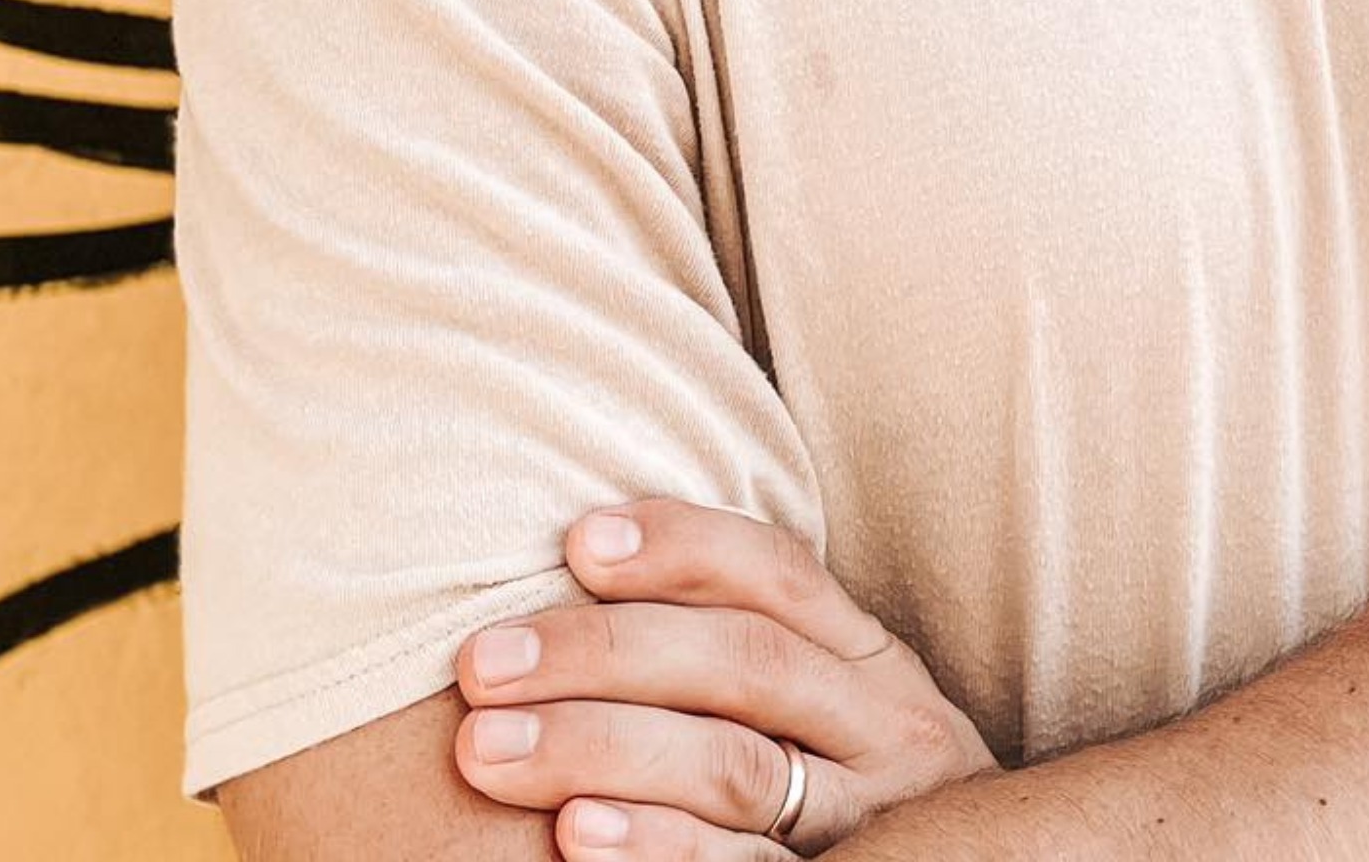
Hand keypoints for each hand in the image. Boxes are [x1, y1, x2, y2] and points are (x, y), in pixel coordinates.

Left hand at [453, 497, 999, 855]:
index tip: (575, 539)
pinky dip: (661, 851)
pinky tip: (575, 836)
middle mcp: (886, 726)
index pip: (777, 575)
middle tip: (482, 664)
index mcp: (873, 658)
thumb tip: (582, 563)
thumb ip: (747, 649)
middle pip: (741, 665)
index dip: (679, 547)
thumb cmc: (853, 788)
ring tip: (491, 749)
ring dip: (602, 749)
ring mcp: (869, 819)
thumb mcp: (832, 705)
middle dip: (602, 653)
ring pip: (735, 766)